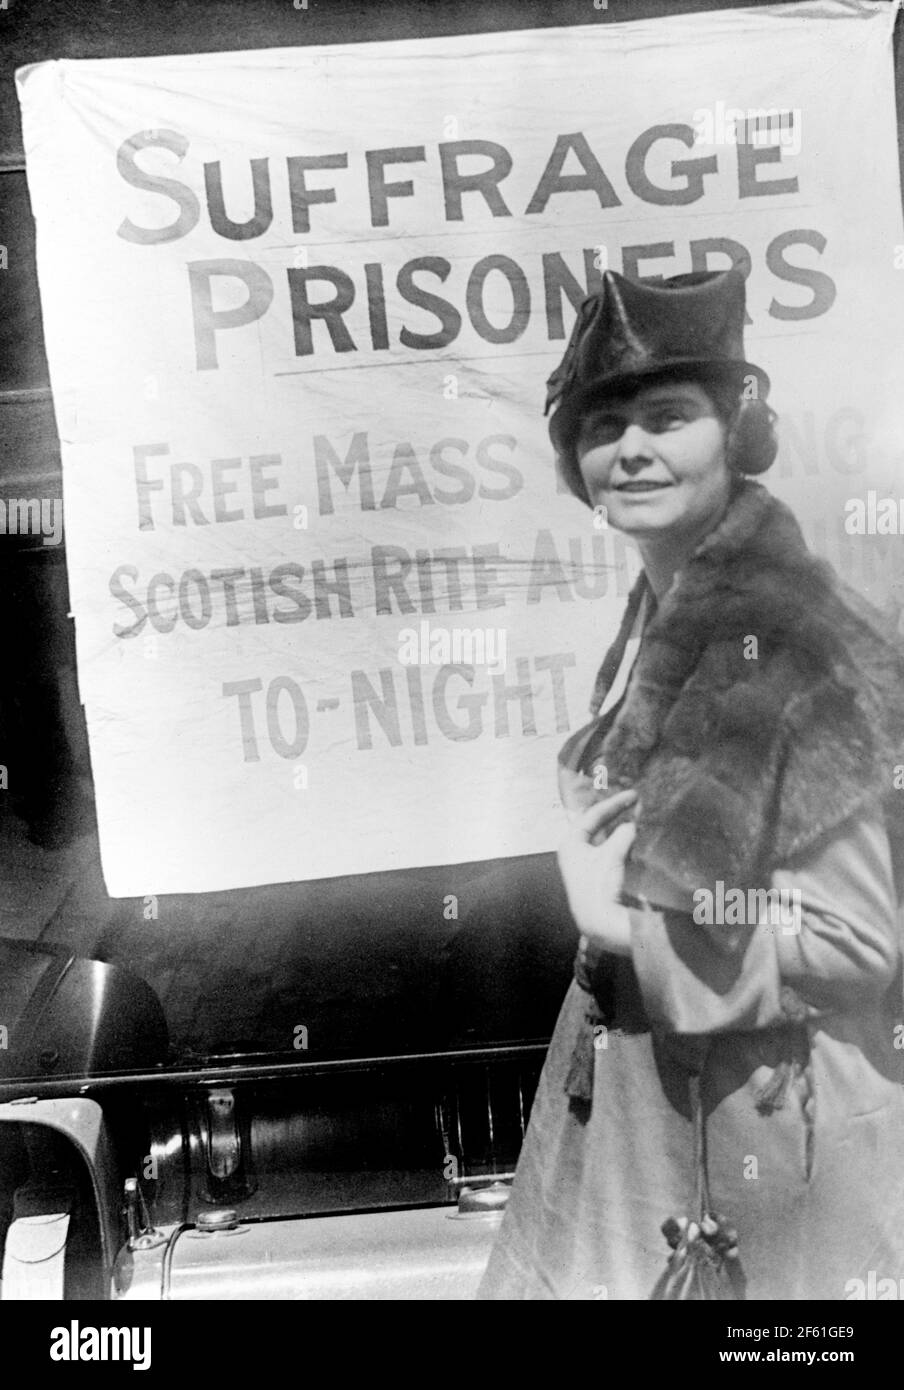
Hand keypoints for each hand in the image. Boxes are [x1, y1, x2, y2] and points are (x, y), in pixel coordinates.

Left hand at [557, 788, 637, 954]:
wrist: (599, 922)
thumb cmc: (599, 885)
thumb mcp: (612, 854)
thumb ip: (623, 834)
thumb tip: (632, 826)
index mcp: (571, 841)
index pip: (593, 815)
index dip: (614, 803)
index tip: (634, 796)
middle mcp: (574, 850)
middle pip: (596, 825)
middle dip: (616, 814)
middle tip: (634, 802)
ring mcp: (583, 864)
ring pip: (603, 838)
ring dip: (619, 829)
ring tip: (637, 817)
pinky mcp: (595, 876)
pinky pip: (608, 851)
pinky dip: (620, 844)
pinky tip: (634, 840)